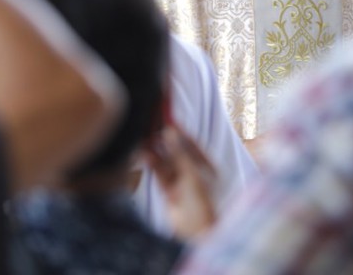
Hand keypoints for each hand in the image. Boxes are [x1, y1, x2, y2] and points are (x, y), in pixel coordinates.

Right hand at [146, 123, 217, 239]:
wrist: (197, 234)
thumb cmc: (204, 204)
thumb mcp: (192, 174)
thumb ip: (179, 153)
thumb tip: (169, 132)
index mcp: (209, 166)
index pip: (192, 143)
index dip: (178, 131)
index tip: (166, 119)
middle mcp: (196, 174)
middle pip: (178, 152)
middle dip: (164, 141)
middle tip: (151, 126)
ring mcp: (183, 184)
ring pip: (167, 163)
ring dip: (156, 152)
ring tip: (143, 138)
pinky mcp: (171, 194)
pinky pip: (161, 175)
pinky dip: (153, 165)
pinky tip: (145, 154)